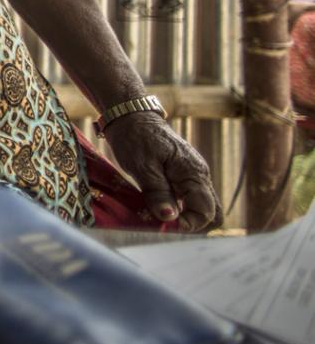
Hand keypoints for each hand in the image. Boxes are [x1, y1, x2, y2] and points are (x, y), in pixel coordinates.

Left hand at [104, 111, 220, 231]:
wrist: (132, 117)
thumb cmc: (135, 138)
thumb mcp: (142, 167)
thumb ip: (158, 193)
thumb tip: (170, 218)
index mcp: (194, 173)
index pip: (206, 212)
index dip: (188, 225)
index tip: (164, 226)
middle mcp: (200, 176)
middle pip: (211, 213)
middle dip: (192, 225)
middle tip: (165, 226)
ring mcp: (193, 176)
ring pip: (201, 207)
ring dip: (184, 217)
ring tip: (158, 218)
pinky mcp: (183, 176)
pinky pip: (189, 198)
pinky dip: (178, 208)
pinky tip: (158, 208)